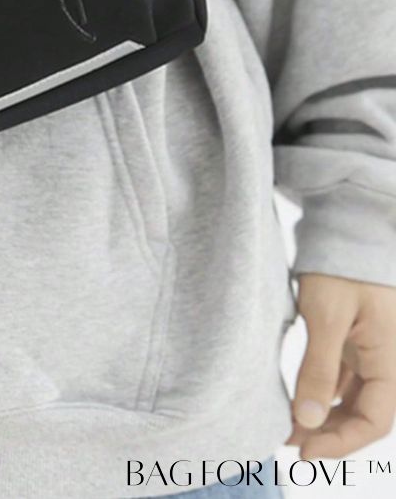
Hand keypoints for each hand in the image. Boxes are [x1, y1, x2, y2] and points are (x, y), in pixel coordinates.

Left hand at [287, 272, 395, 459]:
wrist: (346, 223)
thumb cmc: (341, 264)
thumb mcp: (326, 315)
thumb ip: (318, 368)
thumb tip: (307, 420)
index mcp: (392, 360)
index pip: (375, 421)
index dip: (342, 443)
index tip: (306, 452)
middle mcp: (387, 360)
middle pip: (365, 415)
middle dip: (330, 434)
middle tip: (290, 442)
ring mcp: (371, 350)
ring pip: (354, 399)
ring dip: (325, 417)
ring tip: (289, 426)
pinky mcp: (355, 339)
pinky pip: (345, 379)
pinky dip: (323, 394)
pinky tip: (300, 401)